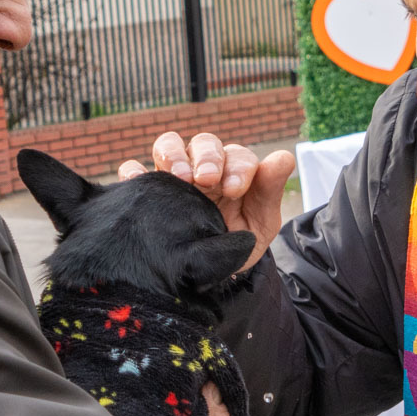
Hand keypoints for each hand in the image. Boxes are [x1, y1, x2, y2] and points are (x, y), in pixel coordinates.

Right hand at [119, 132, 294, 272]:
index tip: (234, 189)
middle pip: (202, 143)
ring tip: (177, 176)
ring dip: (172, 155)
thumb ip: (270, 190)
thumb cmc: (238, 240)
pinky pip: (134, 171)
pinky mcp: (148, 190)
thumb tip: (284, 157)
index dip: (237, 166)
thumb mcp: (260, 221)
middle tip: (205, 178)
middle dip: (206, 157)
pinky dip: (132, 170)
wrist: (212, 272)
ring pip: (168, 146)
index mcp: (233, 171)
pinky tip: (135, 181)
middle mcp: (203, 167)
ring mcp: (174, 176)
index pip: (237, 155)